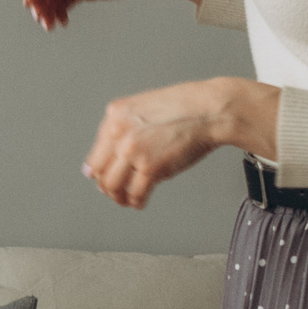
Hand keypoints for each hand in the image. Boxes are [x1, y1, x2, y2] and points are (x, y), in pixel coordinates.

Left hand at [86, 77, 279, 208]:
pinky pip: (135, 193)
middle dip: (107, 186)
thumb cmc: (187, 106)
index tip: (104, 177)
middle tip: (116, 192)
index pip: (96, 151)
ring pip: (112, 186)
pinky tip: (141, 202)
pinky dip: (136, 202)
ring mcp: (133, 150)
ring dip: (119, 197)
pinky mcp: (150, 167)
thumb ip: (126, 127)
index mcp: (115, 115)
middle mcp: (119, 132)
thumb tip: (113, 154)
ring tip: (128, 199)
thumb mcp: (144, 107)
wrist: (211, 109)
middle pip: (99, 171)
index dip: (100, 169)